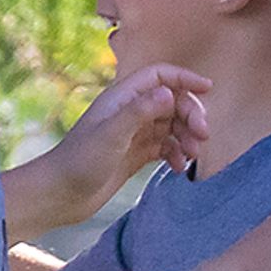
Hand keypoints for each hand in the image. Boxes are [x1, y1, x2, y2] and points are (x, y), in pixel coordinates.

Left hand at [19, 64, 208, 230]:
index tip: (209, 89)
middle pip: (171, 101)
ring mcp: (133, 134)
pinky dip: (176, 154)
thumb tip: (168, 93)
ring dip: (187, 137)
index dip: (184, 78)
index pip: (159, 76)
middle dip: (191, 114)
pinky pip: (165, 147)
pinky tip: (178, 169)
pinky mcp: (134, 154)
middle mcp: (129, 112)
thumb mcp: (111, 135)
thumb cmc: (80, 162)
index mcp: (122, 98)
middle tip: (203, 136)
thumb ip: (139, 112)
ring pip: (171, 125)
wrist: (61, 195)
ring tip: (192, 156)